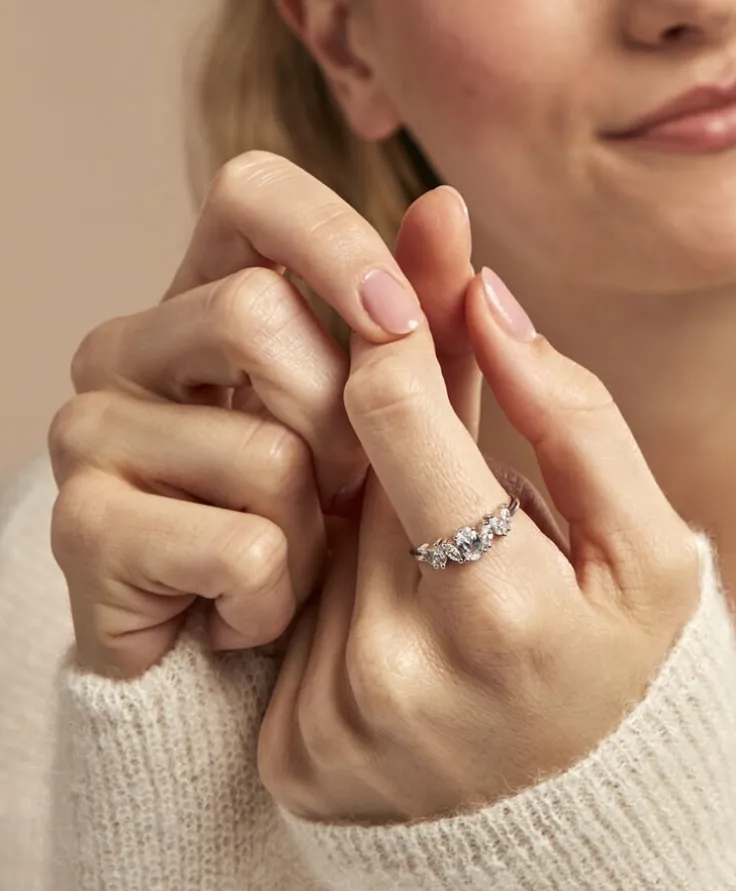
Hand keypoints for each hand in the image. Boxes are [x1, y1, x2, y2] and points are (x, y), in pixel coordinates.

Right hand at [49, 152, 477, 677]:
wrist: (252, 643)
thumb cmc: (322, 515)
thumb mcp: (384, 414)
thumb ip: (417, 317)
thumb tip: (447, 206)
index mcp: (206, 298)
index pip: (252, 195)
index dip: (334, 242)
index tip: (396, 317)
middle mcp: (131, 347)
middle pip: (254, 315)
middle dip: (340, 423)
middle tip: (338, 488)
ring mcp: (91, 431)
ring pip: (263, 450)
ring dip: (315, 527)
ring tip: (289, 555)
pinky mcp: (81, 526)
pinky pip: (240, 546)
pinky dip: (278, 592)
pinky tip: (249, 603)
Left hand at [258, 268, 699, 822]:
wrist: (578, 854)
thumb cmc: (629, 682)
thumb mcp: (648, 556)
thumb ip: (576, 418)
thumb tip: (484, 297)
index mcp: (500, 610)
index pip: (393, 409)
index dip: (396, 331)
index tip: (408, 290)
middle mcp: (395, 669)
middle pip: (356, 468)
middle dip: (399, 427)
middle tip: (444, 410)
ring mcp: (332, 718)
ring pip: (326, 537)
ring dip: (381, 516)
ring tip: (456, 560)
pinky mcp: (294, 750)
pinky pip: (305, 613)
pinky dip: (353, 591)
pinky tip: (415, 621)